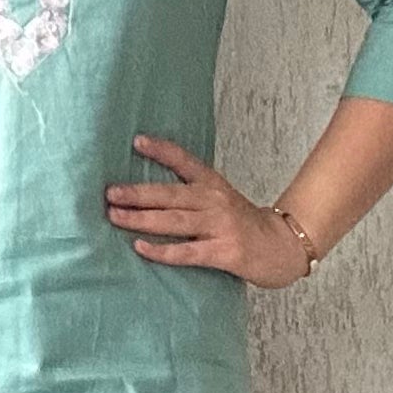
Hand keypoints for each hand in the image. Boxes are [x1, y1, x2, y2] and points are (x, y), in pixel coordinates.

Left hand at [105, 134, 311, 286]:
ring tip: (114, 216)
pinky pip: (186, 252)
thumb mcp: (221, 199)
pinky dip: (162, 250)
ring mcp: (220, 226)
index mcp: (213, 184)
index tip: (137, 141)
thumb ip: (192, 193)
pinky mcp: (223, 252)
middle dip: (137, 193)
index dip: (161, 150)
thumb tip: (149, 192)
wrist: (282, 247)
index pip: (185, 161)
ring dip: (141, 218)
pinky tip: (140, 247)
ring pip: (174, 220)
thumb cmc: (245, 225)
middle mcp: (215, 201)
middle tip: (110, 193)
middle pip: (170, 194)